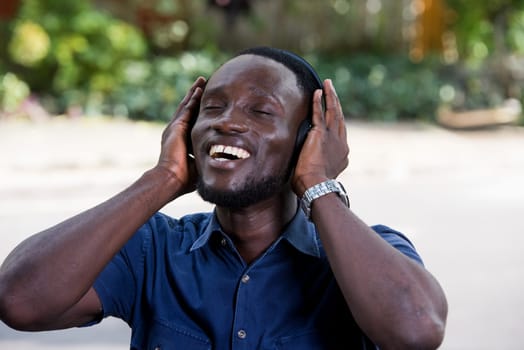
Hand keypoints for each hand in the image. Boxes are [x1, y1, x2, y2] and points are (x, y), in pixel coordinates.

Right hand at [156, 77, 205, 194]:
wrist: (172, 179)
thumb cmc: (185, 178)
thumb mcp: (200, 164)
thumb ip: (208, 157)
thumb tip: (224, 159)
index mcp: (181, 140)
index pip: (191, 121)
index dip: (198, 110)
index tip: (207, 102)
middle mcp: (176, 132)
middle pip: (187, 109)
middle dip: (195, 96)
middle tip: (203, 84)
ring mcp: (174, 128)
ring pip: (186, 105)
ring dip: (194, 93)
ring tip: (201, 81)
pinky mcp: (176, 128)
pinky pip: (186, 110)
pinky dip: (192, 99)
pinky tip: (198, 90)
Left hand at [292, 79, 348, 196]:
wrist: (315, 186)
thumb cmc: (314, 186)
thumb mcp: (321, 175)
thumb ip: (319, 166)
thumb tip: (309, 168)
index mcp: (342, 154)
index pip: (340, 133)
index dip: (337, 121)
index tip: (334, 112)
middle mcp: (341, 143)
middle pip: (339, 118)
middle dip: (336, 103)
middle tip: (333, 91)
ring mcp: (332, 137)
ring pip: (333, 111)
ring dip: (331, 96)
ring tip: (328, 84)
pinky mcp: (320, 134)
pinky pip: (319, 113)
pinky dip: (318, 101)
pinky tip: (318, 91)